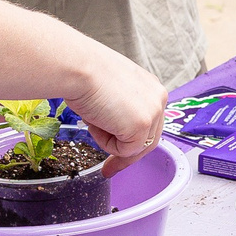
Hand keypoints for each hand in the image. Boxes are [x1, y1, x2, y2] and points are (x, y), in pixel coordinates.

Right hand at [62, 58, 166, 175]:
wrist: (78, 67)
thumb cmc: (84, 72)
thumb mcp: (110, 91)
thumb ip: (121, 107)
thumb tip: (114, 125)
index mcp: (151, 87)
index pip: (149, 123)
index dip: (133, 140)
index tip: (121, 154)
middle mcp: (158, 98)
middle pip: (148, 139)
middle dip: (127, 156)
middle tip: (108, 169)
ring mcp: (152, 113)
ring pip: (134, 147)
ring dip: (109, 139)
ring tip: (93, 117)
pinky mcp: (141, 126)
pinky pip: (123, 151)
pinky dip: (105, 142)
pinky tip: (97, 119)